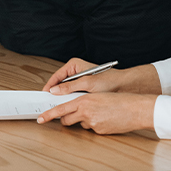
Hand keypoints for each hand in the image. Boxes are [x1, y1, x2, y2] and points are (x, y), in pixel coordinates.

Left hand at [37, 92, 155, 134]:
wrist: (136, 109)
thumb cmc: (119, 100)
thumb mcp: (97, 95)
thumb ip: (82, 101)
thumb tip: (71, 107)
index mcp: (83, 100)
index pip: (60, 109)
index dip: (48, 115)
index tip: (40, 119)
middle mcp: (85, 112)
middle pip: (66, 120)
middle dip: (66, 120)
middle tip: (71, 116)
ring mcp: (92, 123)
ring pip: (80, 124)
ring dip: (84, 121)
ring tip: (99, 113)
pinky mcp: (99, 131)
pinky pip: (92, 129)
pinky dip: (96, 125)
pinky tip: (106, 119)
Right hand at [42, 59, 159, 95]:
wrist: (125, 86)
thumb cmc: (110, 80)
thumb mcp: (88, 83)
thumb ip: (70, 87)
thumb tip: (55, 90)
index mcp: (74, 65)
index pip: (56, 76)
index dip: (50, 86)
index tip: (45, 95)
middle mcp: (75, 71)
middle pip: (60, 83)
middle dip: (56, 93)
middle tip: (50, 102)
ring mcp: (79, 80)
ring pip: (66, 90)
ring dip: (64, 97)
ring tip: (59, 105)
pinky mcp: (84, 87)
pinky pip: (73, 94)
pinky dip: (71, 100)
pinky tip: (71, 105)